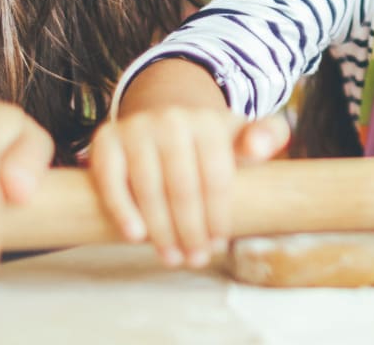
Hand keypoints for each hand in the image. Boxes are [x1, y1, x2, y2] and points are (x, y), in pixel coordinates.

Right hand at [87, 108, 288, 267]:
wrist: (162, 114)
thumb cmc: (207, 140)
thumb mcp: (241, 134)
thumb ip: (266, 136)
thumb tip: (257, 148)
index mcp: (207, 122)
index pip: (215, 178)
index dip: (217, 216)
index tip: (217, 245)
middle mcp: (170, 120)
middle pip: (182, 187)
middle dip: (190, 230)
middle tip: (194, 259)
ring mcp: (136, 128)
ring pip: (149, 188)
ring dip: (160, 230)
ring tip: (172, 257)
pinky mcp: (107, 139)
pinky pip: (110, 180)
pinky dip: (122, 210)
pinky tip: (135, 237)